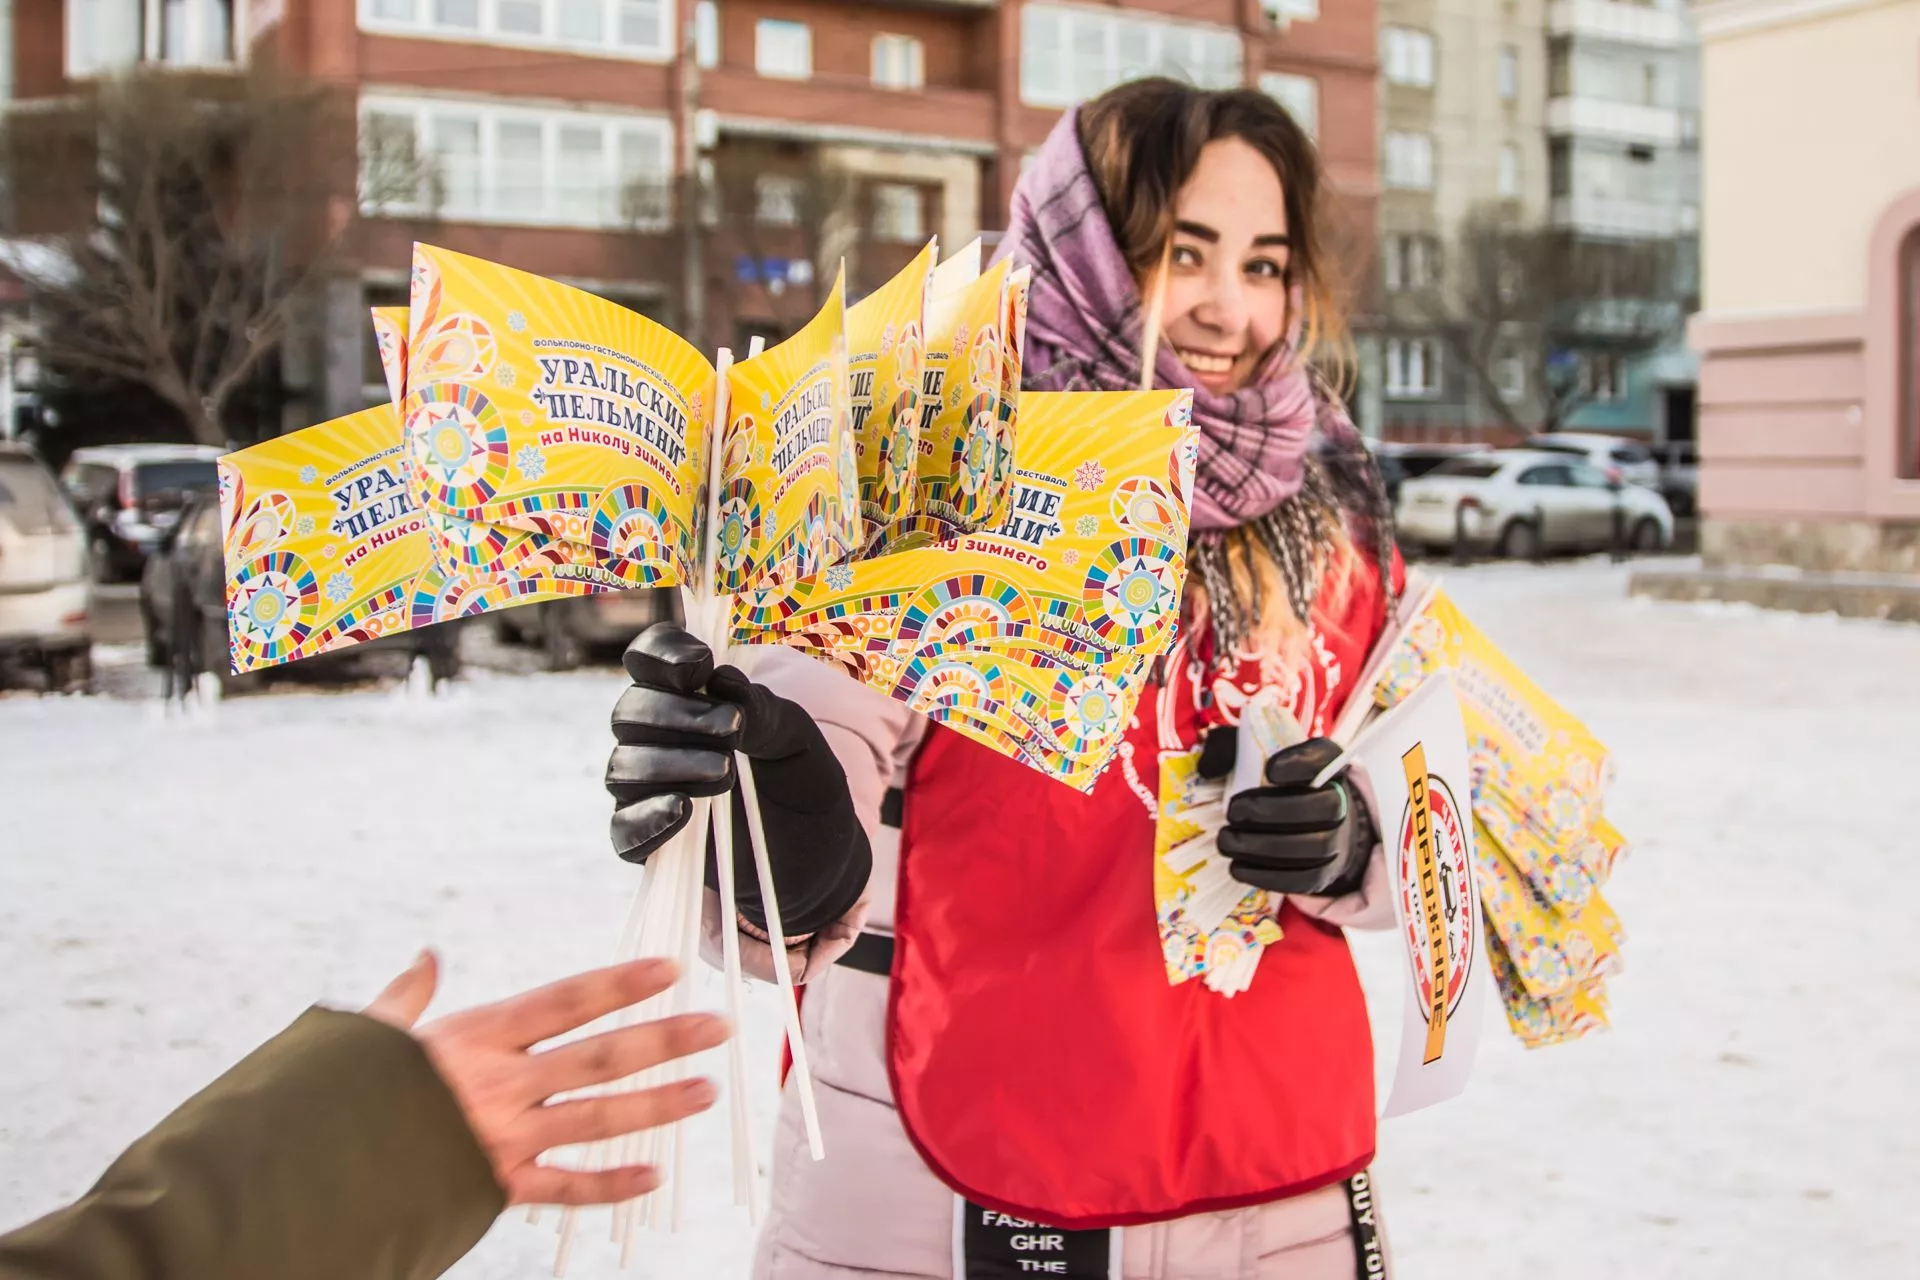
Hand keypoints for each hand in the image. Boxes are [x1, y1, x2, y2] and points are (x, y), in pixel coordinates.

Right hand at [364, 950, 727, 1205]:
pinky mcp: (496, 1186)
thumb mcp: (369, 1035)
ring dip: (657, 1105)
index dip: (619, 983)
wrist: (308, 1171)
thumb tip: (426, 957)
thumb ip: (408, 997)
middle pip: (599, 1057)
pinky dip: (610, 1185)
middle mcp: (500, 1084)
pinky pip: (565, 1189)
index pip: (564, 1001)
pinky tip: (654, 1176)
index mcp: (475, 1037)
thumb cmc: (337, 1096)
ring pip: (597, 1118)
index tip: (669, 968)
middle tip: (718, 1026)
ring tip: (706, 1091)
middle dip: (664, 1039)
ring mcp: (503, 1137)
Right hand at [606, 623, 870, 938]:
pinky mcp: (650, 844)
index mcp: (685, 699)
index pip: (648, 660)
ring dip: (672, 763)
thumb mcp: (796, 737)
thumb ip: (761, 708)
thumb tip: (722, 681)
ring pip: (623, 768)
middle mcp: (654, 740)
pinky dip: (649, 818)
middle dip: (677, 714)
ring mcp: (647, 794)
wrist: (819, 851)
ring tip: (726, 771)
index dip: (662, 653)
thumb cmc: (800, 779)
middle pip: (629, 713)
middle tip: (733, 727)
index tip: (700, 664)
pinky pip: (625, 831)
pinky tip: (683, 810)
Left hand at [1217, 738, 1373, 896]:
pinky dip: (1268, 875)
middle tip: (1233, 812)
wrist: (1300, 823)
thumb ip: (1228, 749)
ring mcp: (1337, 839)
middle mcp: (1340, 800)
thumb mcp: (1248, 753)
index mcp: (1326, 763)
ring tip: (1227, 841)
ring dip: (1265, 847)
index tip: (1270, 770)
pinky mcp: (1323, 873)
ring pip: (1316, 847)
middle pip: (1327, 807)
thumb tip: (1208, 769)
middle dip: (1275, 811)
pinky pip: (1305, 879)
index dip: (1301, 764)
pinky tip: (1237, 866)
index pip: (1326, 757)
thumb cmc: (1268, 783)